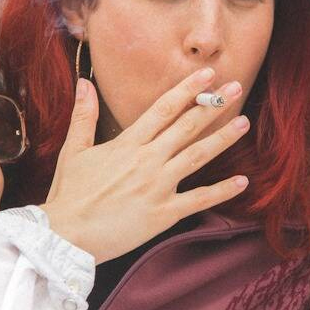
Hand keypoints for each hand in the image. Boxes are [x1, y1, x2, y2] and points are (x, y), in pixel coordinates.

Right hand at [41, 68, 249, 262]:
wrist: (66, 235)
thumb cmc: (69, 194)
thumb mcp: (72, 151)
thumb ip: (84, 116)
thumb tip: (85, 83)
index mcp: (127, 144)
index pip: (163, 109)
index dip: (187, 89)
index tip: (208, 74)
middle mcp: (147, 160)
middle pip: (186, 126)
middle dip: (213, 105)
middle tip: (235, 87)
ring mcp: (158, 186)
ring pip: (197, 156)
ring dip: (222, 138)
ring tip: (244, 122)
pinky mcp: (164, 213)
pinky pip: (198, 200)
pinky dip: (222, 190)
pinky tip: (243, 181)